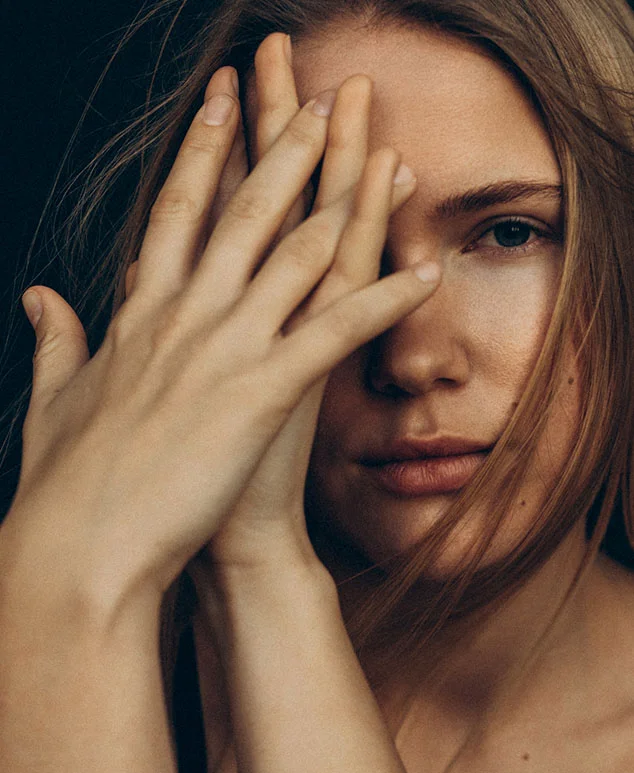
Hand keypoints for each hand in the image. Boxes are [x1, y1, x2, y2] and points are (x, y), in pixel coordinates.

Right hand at [12, 31, 438, 619]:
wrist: (82, 546)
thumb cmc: (69, 485)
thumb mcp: (54, 400)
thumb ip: (54, 342)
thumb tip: (38, 297)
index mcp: (140, 317)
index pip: (175, 215)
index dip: (201, 154)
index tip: (221, 105)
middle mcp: (184, 317)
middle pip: (242, 213)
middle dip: (280, 148)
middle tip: (312, 96)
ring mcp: (223, 351)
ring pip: (294, 255)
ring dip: (343, 199)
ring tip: (378, 152)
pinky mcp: (259, 393)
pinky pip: (335, 333)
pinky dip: (384, 301)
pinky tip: (424, 275)